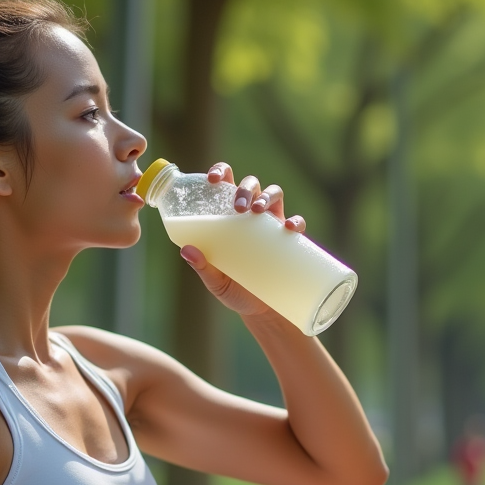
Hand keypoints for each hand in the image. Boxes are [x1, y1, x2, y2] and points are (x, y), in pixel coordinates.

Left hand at [181, 163, 306, 317]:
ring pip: (274, 194)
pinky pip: (297, 222)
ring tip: (258, 211)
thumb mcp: (216, 281)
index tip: (213, 180)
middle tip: (238, 207)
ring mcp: (272, 224)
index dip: (220, 171)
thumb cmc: (235, 290)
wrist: (262, 312)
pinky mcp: (289, 240)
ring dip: (267, 196)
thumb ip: (202, 267)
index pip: (225, 182)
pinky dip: (295, 221)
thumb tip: (187, 250)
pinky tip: (289, 228)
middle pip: (251, 185)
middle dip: (245, 189)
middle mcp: (251, 214)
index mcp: (229, 215)